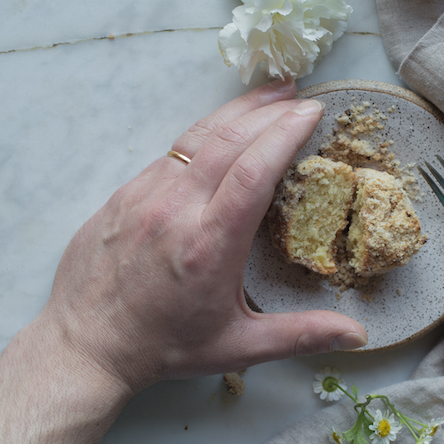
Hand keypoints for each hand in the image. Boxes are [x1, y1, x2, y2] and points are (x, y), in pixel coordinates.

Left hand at [38, 79, 366, 396]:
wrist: (86, 345)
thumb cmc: (163, 347)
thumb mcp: (237, 347)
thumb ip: (300, 335)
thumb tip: (358, 336)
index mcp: (209, 244)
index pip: (255, 169)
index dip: (286, 133)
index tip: (312, 112)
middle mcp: (175, 209)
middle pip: (229, 140)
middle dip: (270, 112)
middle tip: (301, 98)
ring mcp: (144, 196)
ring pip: (196, 137)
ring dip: (237, 112)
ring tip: (270, 96)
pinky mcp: (124, 194)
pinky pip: (170, 153)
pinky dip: (203, 133)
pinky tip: (221, 130)